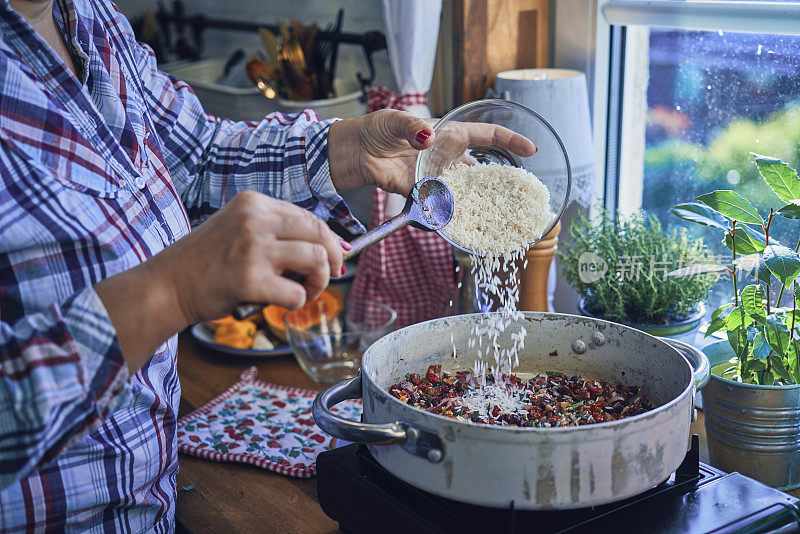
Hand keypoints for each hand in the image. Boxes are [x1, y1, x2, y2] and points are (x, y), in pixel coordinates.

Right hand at [95, 191, 342, 372]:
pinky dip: (296, 302)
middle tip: (328, 277)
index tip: (333, 258)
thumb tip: (329, 248)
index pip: (309, 217)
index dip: (328, 240)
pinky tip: (281, 303)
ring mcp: (252, 248)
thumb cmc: (206, 263)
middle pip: (320, 233)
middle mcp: (255, 219)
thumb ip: (277, 234)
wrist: (167, 285)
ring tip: (304, 291)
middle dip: (333, 258)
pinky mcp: (249, 279)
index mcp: (254, 203)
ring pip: (316, 259)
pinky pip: (296, 293)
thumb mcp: (239, 231)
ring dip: (318, 281)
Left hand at [327, 109, 537, 194]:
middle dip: (500, 181)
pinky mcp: (421, 192)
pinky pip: (440, 205)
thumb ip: (410, 127)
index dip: (510, 140)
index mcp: (447, 134)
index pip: (487, 135)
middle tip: (518, 194)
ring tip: (497, 214)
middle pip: (480, 168)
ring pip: (464, 190)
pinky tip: (458, 223)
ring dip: (476, 201)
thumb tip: (426, 138)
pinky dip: (447, 214)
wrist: (353, 152)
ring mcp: (436, 176)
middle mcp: (446, 156)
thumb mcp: (393, 120)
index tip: (532, 150)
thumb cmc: (375, 129)